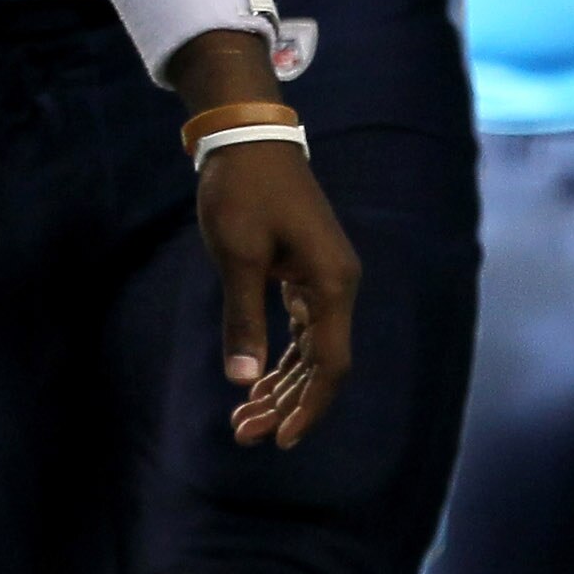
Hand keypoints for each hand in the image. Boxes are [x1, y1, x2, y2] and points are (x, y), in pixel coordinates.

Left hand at [170, 22, 358, 448]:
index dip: (308, 407)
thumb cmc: (242, 190)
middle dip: (287, 403)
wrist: (246, 135)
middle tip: (245, 434)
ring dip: (282, 385)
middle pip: (321, 363)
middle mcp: (337, 284)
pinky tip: (259, 382)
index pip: (329, 364)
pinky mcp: (305, 270)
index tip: (280, 439)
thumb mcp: (236, 255)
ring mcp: (323, 277)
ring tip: (246, 419)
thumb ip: (242, 318)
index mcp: (331, 282)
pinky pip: (301, 328)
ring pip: (310, 349)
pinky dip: (281, 357)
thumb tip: (242, 382)